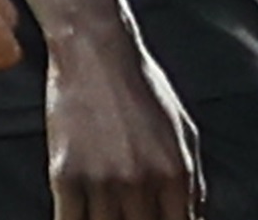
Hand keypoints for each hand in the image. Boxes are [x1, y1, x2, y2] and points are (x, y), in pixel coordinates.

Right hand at [46, 38, 201, 219]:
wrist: (98, 54)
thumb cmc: (144, 91)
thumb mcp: (184, 132)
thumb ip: (191, 181)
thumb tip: (192, 217)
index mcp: (177, 172)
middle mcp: (143, 181)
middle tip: (130, 214)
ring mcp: (103, 181)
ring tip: (106, 211)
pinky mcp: (65, 176)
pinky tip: (79, 216)